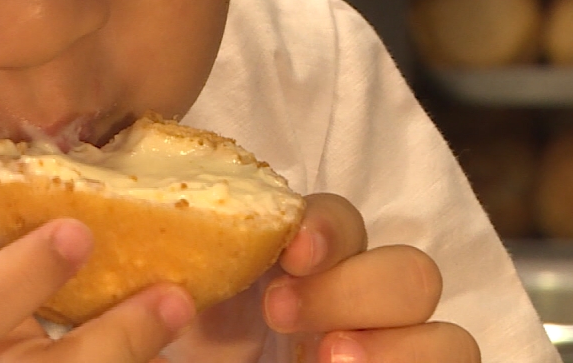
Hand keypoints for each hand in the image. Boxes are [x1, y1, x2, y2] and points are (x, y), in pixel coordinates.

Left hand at [162, 194, 480, 361]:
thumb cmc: (192, 355)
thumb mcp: (176, 313)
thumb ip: (175, 273)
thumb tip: (122, 235)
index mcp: (310, 272)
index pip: (344, 223)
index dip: (328, 229)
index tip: (290, 254)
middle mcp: (366, 308)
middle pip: (411, 272)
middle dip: (357, 291)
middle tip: (287, 318)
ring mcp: (394, 350)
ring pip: (451, 335)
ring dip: (399, 348)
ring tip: (330, 362)